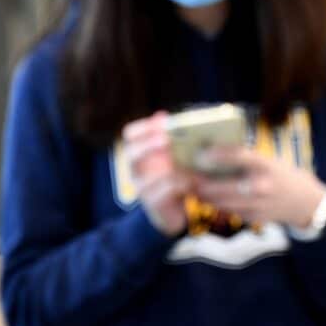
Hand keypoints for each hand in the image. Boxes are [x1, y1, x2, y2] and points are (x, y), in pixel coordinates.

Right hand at [122, 112, 191, 236]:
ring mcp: (142, 187)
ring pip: (149, 175)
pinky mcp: (153, 203)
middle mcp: (135, 169)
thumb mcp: (175, 155)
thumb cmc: (176, 176)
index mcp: (139, 152)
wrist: (175, 210)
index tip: (164, 121)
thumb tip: (163, 115)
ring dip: (171, 168)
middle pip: (132, 152)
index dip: (145, 126)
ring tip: (190, 163)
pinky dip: (181, 185)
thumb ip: (172, 137)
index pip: (130, 134)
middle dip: (150, 144)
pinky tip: (195, 181)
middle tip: (168, 140)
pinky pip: (164, 192)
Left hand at [193, 147, 325, 227]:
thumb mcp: (270, 161)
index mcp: (266, 165)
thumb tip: (213, 152)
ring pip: (222, 202)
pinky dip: (218, 205)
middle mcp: (262, 185)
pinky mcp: (255, 218)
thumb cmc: (282, 175)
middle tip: (188, 178)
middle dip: (202, 183)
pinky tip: (210, 199)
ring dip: (205, 196)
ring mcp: (259, 204)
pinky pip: (230, 211)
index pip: (239, 156)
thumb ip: (246, 158)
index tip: (201, 153)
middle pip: (223, 186)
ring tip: (194, 188)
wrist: (306, 202)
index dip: (218, 154)